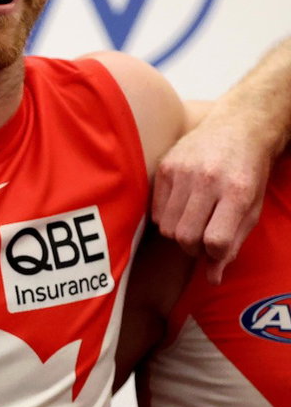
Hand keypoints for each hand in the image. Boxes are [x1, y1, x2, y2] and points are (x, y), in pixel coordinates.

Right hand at [152, 110, 269, 283]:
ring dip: (178, 233)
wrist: (239, 128)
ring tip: (191, 222)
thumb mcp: (252, 209)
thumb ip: (233, 245)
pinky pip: (155, 210)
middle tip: (201, 239)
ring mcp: (183, 172)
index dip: (214, 254)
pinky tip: (181, 208)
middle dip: (192, 248)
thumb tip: (213, 278)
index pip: (215, 240)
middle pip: (186, 236)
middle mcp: (209, 180)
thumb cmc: (248, 174)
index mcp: (237, 193)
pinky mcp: (165, 166)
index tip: (217, 249)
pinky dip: (166, 217)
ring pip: (167, 227)